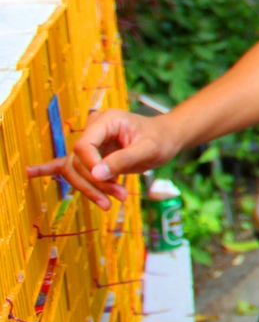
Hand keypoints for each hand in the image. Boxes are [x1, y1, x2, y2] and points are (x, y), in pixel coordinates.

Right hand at [26, 108, 182, 210]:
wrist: (166, 138)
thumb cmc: (160, 140)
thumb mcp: (148, 149)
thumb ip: (123, 160)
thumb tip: (96, 175)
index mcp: (106, 120)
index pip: (83, 145)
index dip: (91, 167)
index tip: (108, 181)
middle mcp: (93, 129)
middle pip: (78, 161)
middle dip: (95, 183)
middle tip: (118, 197)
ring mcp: (89, 141)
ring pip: (75, 170)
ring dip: (90, 188)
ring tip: (112, 201)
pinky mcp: (90, 154)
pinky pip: (67, 163)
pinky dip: (49, 169)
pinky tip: (30, 173)